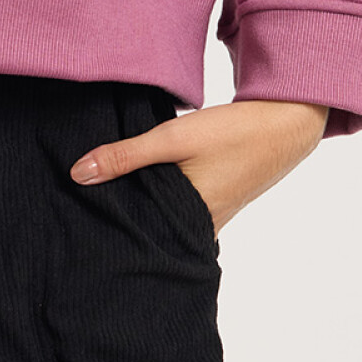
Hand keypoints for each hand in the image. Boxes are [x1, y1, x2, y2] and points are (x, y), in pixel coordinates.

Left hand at [68, 98, 329, 236]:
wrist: (283, 123)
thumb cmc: (231, 133)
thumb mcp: (173, 138)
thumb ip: (126, 155)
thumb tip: (78, 174)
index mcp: (192, 223)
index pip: (140, 238)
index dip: (111, 231)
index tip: (78, 226)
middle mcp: (202, 229)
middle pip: (151, 228)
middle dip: (122, 219)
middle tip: (81, 213)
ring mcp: (211, 215)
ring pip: (164, 215)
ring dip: (141, 203)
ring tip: (102, 196)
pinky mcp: (215, 199)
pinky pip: (178, 204)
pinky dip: (159, 194)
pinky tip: (139, 182)